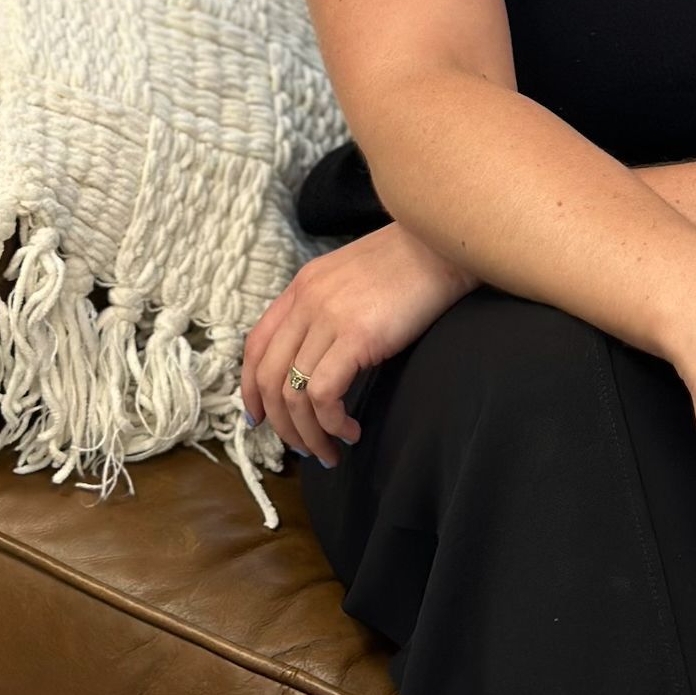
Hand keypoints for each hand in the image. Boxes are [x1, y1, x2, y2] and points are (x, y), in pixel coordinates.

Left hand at [241, 220, 476, 467]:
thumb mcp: (352, 277)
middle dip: (282, 424)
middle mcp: (307, 301)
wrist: (444, 243)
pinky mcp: (357, 336)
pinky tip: (351, 431)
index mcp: (303, 286)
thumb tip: (317, 359)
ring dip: (309, 434)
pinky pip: (325, 394)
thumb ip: (326, 309)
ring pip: (294, 394)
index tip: (262, 419)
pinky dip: (332, 423)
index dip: (251, 389)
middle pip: (269, 377)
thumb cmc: (409, 262)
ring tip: (331, 451)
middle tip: (305, 448)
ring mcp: (329, 317)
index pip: (256, 345)